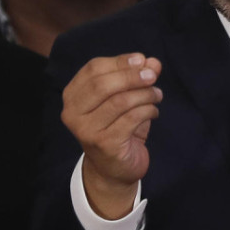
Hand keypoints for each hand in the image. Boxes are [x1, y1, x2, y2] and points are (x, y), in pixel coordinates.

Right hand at [61, 53, 162, 219]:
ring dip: (145, 94)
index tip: (142, 60)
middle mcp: (73, 113)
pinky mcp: (104, 144)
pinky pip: (131, 118)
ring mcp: (86, 130)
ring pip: (120, 101)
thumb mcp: (125, 98)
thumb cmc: (117, 128)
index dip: (120, 61)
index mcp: (73, 95)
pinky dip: (148, 110)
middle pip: (103, 84)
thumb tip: (152, 62)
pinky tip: (153, 111)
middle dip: (133, 76)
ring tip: (157, 95)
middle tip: (153, 76)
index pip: (93, 68)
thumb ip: (137, 77)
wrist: (113, 170)